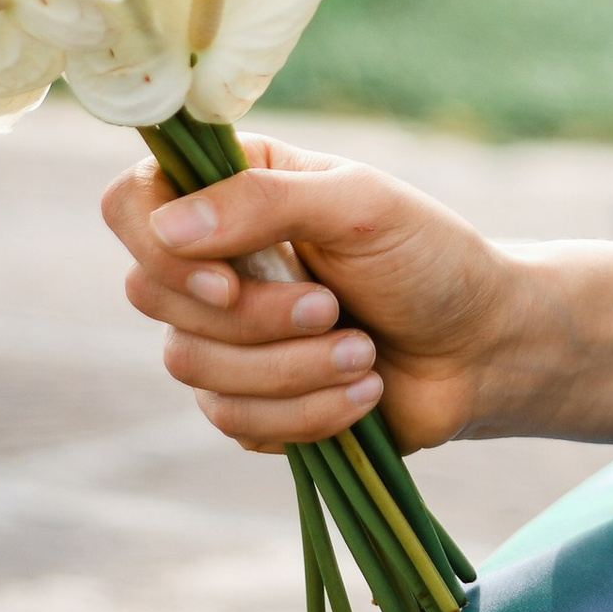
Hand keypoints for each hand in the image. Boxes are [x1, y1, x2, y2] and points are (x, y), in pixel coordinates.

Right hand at [103, 136, 532, 455]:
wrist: (482, 347)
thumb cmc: (429, 258)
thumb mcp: (360, 206)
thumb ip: (265, 200)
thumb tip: (169, 226)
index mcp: (233, 191)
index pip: (131, 204)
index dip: (158, 248)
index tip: (228, 277)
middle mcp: (214, 259)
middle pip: (151, 295)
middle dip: (253, 317)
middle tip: (334, 307)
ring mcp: (224, 335)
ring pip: (191, 366)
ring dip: (291, 368)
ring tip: (364, 352)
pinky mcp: (247, 400)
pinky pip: (231, 420)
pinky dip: (305, 413)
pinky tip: (363, 394)